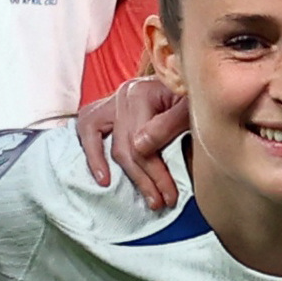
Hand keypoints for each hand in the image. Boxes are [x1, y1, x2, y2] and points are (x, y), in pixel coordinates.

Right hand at [74, 72, 191, 208]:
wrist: (193, 78)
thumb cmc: (193, 97)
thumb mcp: (191, 109)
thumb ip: (168, 125)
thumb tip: (140, 147)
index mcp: (142, 93)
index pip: (141, 144)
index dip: (156, 174)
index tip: (170, 197)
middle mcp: (123, 94)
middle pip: (123, 145)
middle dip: (141, 178)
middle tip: (158, 202)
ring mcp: (113, 98)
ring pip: (96, 135)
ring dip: (103, 164)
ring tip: (111, 186)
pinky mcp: (108, 105)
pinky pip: (87, 125)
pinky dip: (89, 148)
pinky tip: (99, 171)